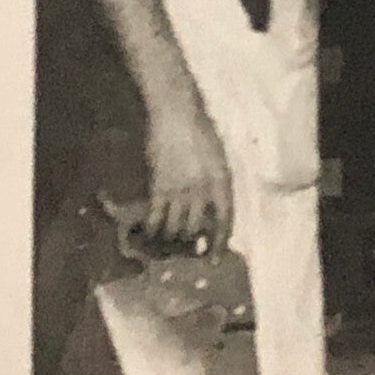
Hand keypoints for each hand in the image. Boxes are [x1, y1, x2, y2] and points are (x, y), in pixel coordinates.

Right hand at [145, 84, 232, 254]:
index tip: (215, 259)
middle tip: (186, 250)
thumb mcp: (218, 157)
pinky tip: (150, 234)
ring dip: (172, 238)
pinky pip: (156, 216)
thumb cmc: (201, 130)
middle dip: (192, 242)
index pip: (225, 219)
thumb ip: (215, 181)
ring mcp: (180, 190)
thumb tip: (210, 205)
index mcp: (222, 180)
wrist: (177, 114)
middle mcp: (202, 189)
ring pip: (175, 226)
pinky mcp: (159, 187)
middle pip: (197, 227)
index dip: (220, 242)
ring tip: (169, 244)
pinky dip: (153, 228)